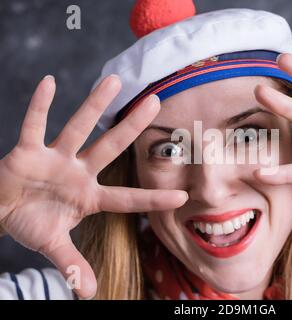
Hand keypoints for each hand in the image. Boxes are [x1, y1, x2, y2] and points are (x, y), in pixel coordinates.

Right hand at [0, 75, 187, 298]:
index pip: (128, 198)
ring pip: (78, 127)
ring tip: (113, 79)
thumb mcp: (52, 245)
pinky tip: (50, 82)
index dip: (153, 197)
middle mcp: (78, 172)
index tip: (183, 195)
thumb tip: (88, 293)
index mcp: (89, 197)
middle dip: (133, 126)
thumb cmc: (32, 222)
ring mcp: (55, 159)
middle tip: (157, 101)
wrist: (1, 209)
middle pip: (110, 146)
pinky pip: (33, 125)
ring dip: (93, 104)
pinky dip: (39, 106)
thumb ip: (71, 264)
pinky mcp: (27, 151)